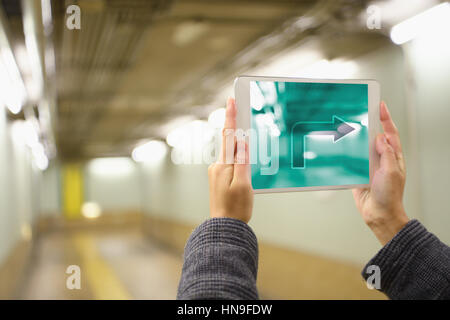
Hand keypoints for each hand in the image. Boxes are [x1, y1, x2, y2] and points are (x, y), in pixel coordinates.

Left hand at [208, 98, 253, 222]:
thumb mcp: (243, 184)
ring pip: (229, 151)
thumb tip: (242, 141)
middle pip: (228, 141)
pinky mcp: (220, 178)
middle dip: (233, 123)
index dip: (231, 117)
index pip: (229, 136)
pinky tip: (241, 151)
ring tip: (242, 125)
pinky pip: (229, 160)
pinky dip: (236, 152)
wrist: (224, 227)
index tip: (231, 100)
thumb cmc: (235, 208)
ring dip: (236, 139)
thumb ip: (242, 161)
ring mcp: (217, 173)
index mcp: (223, 166)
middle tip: (236, 105)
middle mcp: (217, 166)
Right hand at [352, 101, 408, 244]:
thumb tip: (380, 137)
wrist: (378, 214)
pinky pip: (352, 160)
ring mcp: (369, 166)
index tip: (380, 105)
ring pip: (361, 147)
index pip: (390, 133)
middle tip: (362, 110)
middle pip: (375, 136)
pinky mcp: (358, 173)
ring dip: (356, 138)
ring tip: (349, 125)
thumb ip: (386, 153)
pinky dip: (347, 153)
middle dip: (369, 124)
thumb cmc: (389, 196)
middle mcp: (381, 159)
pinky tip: (341, 147)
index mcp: (393, 157)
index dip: (386, 119)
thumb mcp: (391, 172)